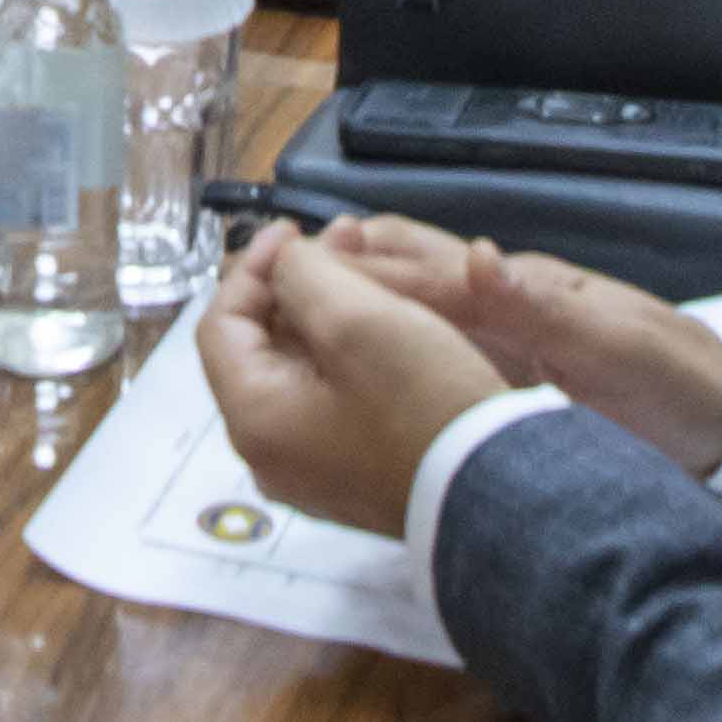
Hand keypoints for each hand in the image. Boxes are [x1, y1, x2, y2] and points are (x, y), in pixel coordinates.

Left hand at [196, 221, 559, 537]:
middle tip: (345, 239)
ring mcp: (311, 471)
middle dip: (297, 283)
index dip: (253, 266)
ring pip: (298, 370)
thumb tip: (288, 266)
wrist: (501, 493)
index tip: (295, 228)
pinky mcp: (350, 474)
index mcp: (253, 420)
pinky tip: (382, 320)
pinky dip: (344, 353)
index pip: (220, 325)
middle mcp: (269, 455)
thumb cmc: (424, 403)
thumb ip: (304, 275)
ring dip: (325, 312)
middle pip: (259, 348)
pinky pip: (327, 400)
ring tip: (368, 269)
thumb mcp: (359, 319)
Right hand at [310, 212, 721, 474]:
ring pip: (414, 305)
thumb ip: (545, 305)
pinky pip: (435, 350)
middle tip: (269, 275)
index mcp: (517, 292)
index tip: (293, 267)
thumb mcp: (616, 344)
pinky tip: (359, 365)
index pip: (422, 271)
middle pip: (407, 271)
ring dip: (359, 298)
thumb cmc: (676, 380)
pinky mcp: (510, 378)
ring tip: (293, 307)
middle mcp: (501, 305)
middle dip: (341, 268)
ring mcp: (504, 339)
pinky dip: (389, 344)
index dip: (359, 270)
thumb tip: (475, 255)